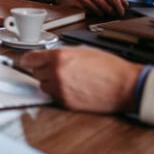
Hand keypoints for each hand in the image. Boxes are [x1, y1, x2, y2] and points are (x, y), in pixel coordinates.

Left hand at [21, 47, 142, 112]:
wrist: (125, 86)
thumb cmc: (108, 66)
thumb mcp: (81, 51)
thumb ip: (60, 53)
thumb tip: (46, 56)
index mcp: (59, 56)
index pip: (29, 59)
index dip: (29, 60)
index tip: (28, 61)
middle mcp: (56, 72)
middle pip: (35, 72)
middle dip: (43, 70)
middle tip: (56, 69)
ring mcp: (60, 89)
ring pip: (43, 85)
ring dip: (50, 82)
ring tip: (67, 79)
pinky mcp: (66, 102)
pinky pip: (53, 96)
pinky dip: (58, 93)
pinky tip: (72, 88)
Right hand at [55, 0, 126, 17]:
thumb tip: (124, 3)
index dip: (120, 6)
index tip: (123, 12)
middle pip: (107, 5)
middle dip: (112, 12)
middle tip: (113, 14)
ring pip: (100, 10)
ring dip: (103, 14)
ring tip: (102, 13)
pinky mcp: (77, 3)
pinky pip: (91, 12)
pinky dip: (94, 14)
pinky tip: (93, 12)